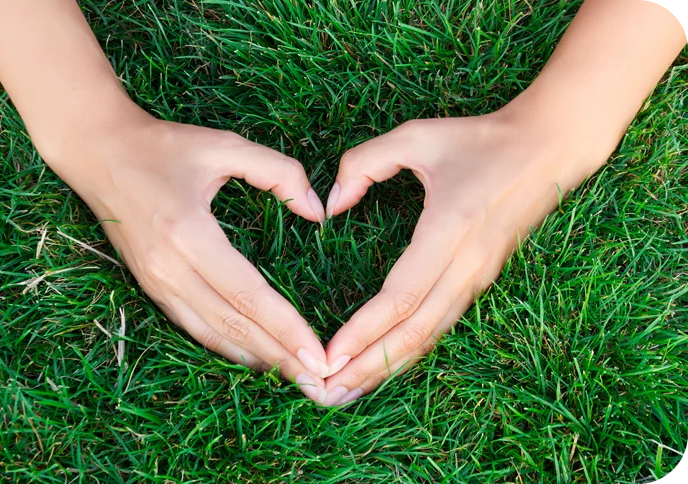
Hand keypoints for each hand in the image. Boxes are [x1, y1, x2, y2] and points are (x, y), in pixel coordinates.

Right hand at [58, 116, 330, 401]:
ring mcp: (155, 283)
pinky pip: (193, 327)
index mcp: (187, 233)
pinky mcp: (151, 287)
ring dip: (255, 360)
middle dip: (279, 357)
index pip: (247, 294)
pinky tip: (254, 358)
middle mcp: (168, 269)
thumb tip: (318, 210)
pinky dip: (226, 348)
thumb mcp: (225, 146)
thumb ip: (279, 172)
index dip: (285, 328)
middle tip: (319, 383)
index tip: (319, 356)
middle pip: (232, 325)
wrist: (98, 153)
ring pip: (211, 335)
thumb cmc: (165, 147)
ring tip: (295, 380)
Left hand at [321, 113, 597, 405]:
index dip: (363, 331)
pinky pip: (441, 325)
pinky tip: (383, 365)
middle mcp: (467, 265)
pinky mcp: (481, 281)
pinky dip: (409, 352)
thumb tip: (330, 207)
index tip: (327, 356)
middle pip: (414, 332)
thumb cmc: (479, 139)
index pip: (400, 296)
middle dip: (367, 367)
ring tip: (347, 392)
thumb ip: (363, 164)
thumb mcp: (416, 135)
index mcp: (450, 229)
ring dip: (387, 368)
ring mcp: (478, 278)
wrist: (549, 148)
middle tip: (325, 393)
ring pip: (429, 337)